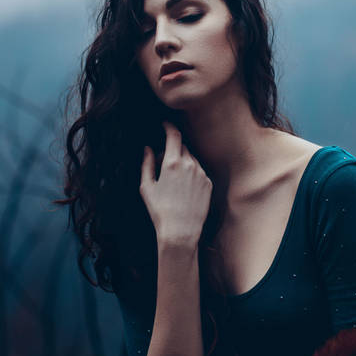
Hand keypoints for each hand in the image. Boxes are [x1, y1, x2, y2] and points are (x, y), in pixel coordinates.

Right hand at [140, 121, 212, 246]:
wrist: (181, 231)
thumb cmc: (160, 211)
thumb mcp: (147, 187)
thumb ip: (147, 164)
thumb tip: (148, 149)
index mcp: (172, 162)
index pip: (174, 135)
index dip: (169, 126)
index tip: (165, 125)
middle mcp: (190, 164)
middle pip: (182, 147)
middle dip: (172, 150)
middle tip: (162, 164)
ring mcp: (201, 173)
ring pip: (191, 159)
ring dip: (182, 162)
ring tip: (173, 182)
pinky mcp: (208, 183)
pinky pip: (199, 171)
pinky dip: (191, 174)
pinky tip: (184, 190)